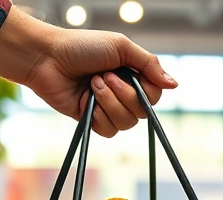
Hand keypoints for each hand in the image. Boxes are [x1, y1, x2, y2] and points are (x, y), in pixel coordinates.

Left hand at [0, 9, 176, 136]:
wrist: (48, 58)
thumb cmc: (82, 47)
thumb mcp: (121, 47)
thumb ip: (149, 65)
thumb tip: (175, 85)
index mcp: (132, 75)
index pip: (155, 95)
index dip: (146, 91)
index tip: (130, 75)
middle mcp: (123, 93)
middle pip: (143, 113)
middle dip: (124, 95)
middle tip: (104, 76)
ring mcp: (107, 108)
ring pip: (126, 123)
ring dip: (109, 102)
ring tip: (92, 84)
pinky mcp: (92, 120)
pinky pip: (108, 131)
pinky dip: (99, 116)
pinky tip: (86, 101)